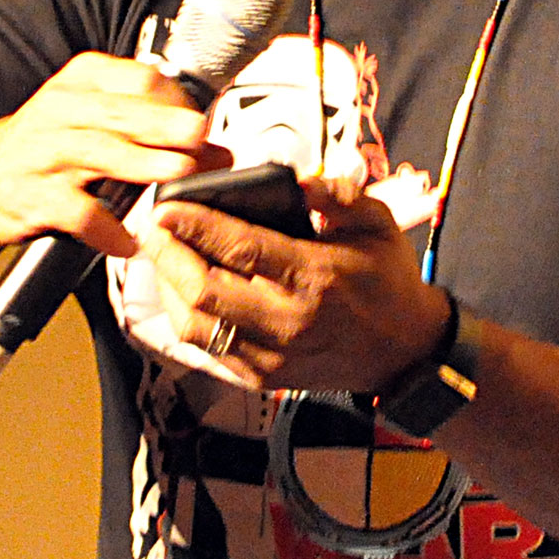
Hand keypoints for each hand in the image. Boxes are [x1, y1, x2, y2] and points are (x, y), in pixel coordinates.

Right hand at [0, 54, 226, 254]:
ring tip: (178, 175)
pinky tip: (128, 240)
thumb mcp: (99, 121)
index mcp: (83, 81)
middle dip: (164, 126)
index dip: (176, 102)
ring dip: (143, 165)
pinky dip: (105, 228)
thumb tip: (219, 152)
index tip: (202, 124)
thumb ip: (157, 131)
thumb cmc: (52, 144)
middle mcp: (59, 110)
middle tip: (199, 137)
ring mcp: (41, 153)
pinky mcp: (29, 197)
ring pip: (98, 154)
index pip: (139, 80)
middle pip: (121, 114)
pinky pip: (74, 212)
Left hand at [140, 176, 451, 389]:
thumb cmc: (387, 281)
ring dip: (168, 288)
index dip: (194, 225)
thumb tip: (299, 182)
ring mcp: (273, 355)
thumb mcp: (377, 223)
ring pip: (195, 325)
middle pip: (203, 291)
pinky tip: (181, 290)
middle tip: (154, 227)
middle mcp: (289, 320)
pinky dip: (184, 317)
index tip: (165, 207)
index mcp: (316, 277)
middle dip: (167, 255)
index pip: (239, 248)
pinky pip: (207, 348)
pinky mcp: (264, 376)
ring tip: (162, 256)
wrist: (404, 351)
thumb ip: (338, 196)